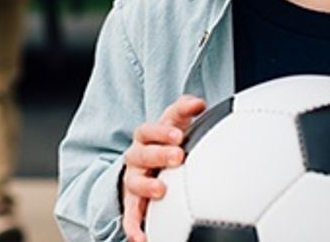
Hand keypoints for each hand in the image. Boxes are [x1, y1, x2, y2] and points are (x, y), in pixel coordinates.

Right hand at [122, 95, 206, 241]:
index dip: (162, 131)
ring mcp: (134, 181)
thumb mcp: (173, 123)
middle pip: (142, 153)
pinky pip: (131, 217)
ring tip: (161, 190)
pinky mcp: (133, 204)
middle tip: (178, 156)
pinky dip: (135, 227)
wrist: (145, 167)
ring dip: (147, 186)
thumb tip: (198, 101)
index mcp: (146, 137)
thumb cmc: (166, 143)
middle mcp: (137, 157)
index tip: (179, 134)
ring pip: (135, 183)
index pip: (150, 130)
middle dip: (159, 154)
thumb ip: (184, 110)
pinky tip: (142, 238)